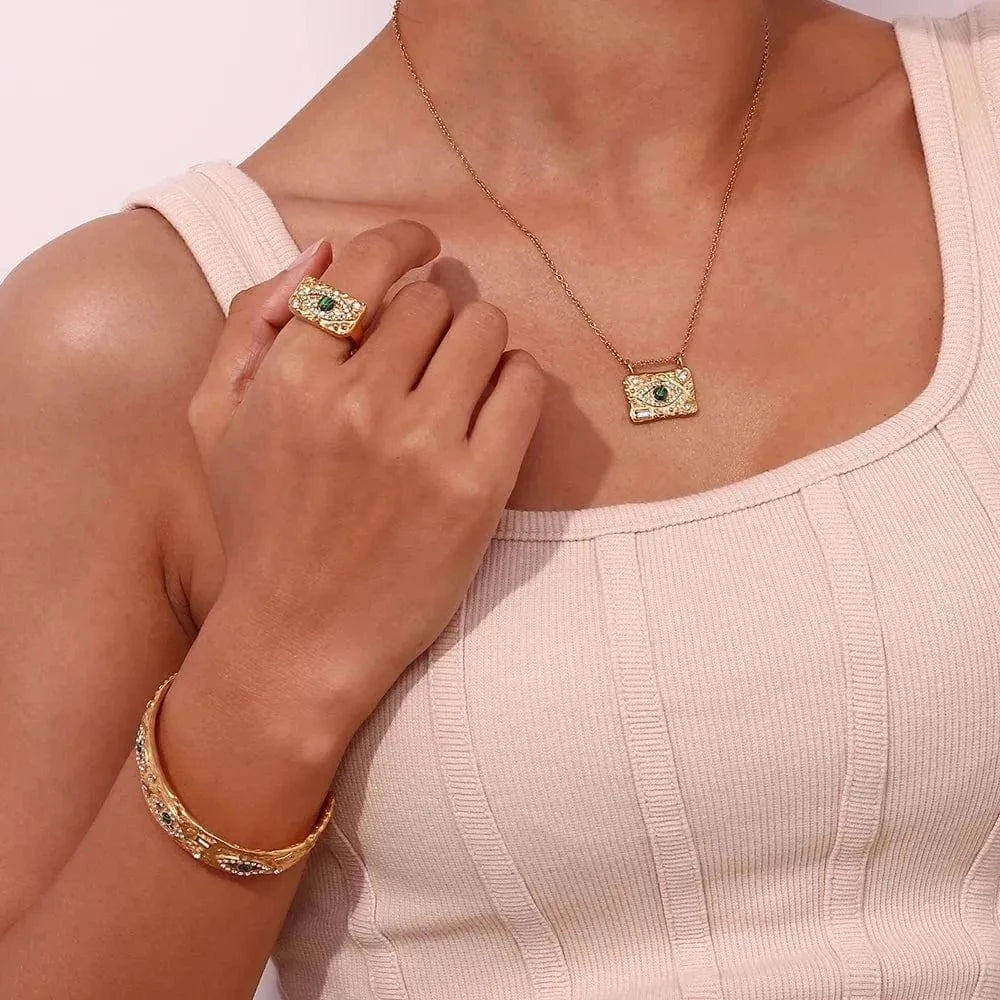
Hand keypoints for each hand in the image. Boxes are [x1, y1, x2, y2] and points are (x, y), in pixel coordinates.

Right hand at [184, 220, 544, 731]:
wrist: (299, 642)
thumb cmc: (257, 530)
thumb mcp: (217, 421)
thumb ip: (255, 324)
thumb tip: (324, 251)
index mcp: (292, 380)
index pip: (368, 266)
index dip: (403, 241)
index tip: (424, 245)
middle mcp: (359, 406)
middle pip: (434, 301)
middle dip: (435, 313)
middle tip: (430, 347)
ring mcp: (423, 449)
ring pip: (485, 331)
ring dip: (479, 342)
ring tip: (461, 377)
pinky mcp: (477, 491)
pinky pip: (525, 386)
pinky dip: (516, 381)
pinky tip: (493, 404)